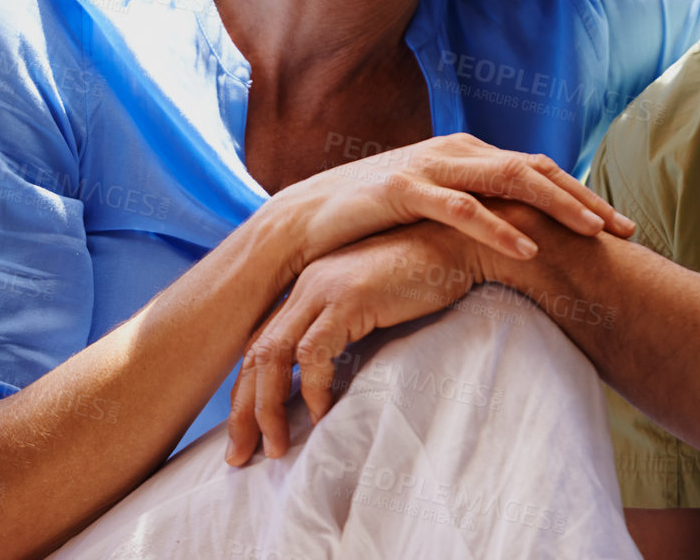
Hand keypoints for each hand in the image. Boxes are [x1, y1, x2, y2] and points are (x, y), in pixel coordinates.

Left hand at [224, 222, 488, 464]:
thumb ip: (346, 333)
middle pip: (256, 353)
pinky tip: (322, 415)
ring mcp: (324, 288)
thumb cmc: (425, 279)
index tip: (246, 434)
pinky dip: (313, 389)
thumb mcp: (373, 307)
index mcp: (308, 287)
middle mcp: (307, 285)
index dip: (248, 392)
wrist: (459, 243)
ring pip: (275, 355)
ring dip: (270, 407)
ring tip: (278, 447)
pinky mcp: (349, 297)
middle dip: (244, 409)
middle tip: (240, 455)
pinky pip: (315, 353)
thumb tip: (328, 385)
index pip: (260, 344)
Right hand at [266, 132, 634, 272]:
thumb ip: (471, 207)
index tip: (619, 224)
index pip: (539, 168)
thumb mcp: (432, 206)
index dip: (582, 194)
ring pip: (510, 180)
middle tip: (626, 230)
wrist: (303, 220)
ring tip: (593, 232)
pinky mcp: (403, 189)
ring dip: (556, 205)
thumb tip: (517, 230)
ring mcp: (432, 166)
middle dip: (585, 199)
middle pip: (537, 169)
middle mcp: (457, 151)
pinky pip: (462, 209)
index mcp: (468, 153)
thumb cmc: (371, 218)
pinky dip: (498, 228)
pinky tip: (528, 248)